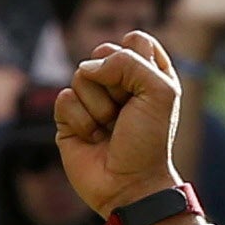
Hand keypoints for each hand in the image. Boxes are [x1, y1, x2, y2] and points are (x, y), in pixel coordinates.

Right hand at [55, 30, 184, 217]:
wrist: (129, 184)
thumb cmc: (150, 140)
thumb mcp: (160, 93)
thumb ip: (130, 62)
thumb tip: (88, 68)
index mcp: (149, 74)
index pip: (135, 40)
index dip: (136, 60)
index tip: (146, 90)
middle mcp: (121, 83)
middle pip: (102, 53)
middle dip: (115, 84)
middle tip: (126, 112)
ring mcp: (93, 99)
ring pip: (80, 75)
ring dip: (99, 107)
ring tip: (110, 128)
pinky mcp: (69, 117)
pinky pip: (64, 98)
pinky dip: (80, 120)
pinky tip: (93, 138)